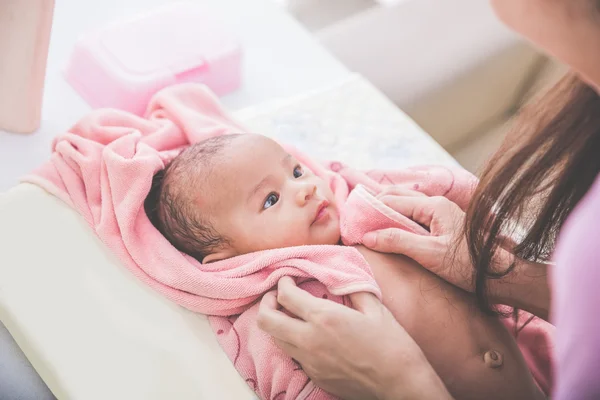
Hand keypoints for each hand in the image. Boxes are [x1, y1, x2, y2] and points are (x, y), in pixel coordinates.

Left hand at [257, 277, 452, 399]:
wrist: (401, 384)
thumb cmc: (392, 344)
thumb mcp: (375, 308)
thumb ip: (352, 288)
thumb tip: (340, 278)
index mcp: (325, 318)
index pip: (286, 295)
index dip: (282, 283)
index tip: (288, 279)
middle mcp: (310, 340)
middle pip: (267, 320)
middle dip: (266, 303)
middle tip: (276, 296)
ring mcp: (310, 362)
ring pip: (275, 340)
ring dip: (277, 324)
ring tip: (289, 315)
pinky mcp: (315, 376)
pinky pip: (293, 356)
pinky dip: (293, 342)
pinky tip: (308, 336)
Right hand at [363, 191, 476, 291]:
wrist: (498, 276)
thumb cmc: (466, 265)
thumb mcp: (429, 255)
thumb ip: (398, 242)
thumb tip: (367, 236)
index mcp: (433, 206)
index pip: (392, 201)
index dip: (370, 210)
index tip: (353, 222)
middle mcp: (435, 203)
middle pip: (396, 197)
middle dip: (375, 207)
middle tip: (355, 221)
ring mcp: (439, 212)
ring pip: (403, 205)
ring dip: (385, 213)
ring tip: (366, 225)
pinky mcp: (440, 224)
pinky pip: (412, 216)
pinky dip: (396, 220)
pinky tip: (387, 230)